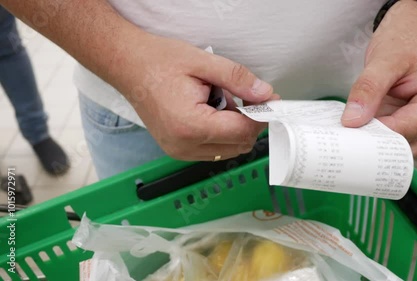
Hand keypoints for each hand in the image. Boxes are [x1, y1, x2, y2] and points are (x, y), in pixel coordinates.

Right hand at [109, 34, 276, 160]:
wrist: (127, 66)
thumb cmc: (158, 62)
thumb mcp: (203, 62)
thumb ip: (237, 79)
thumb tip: (264, 94)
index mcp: (191, 126)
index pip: (242, 131)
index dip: (261, 115)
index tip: (269, 100)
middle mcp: (184, 146)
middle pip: (238, 145)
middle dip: (249, 122)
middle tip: (246, 96)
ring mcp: (179, 151)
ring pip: (228, 150)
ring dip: (235, 129)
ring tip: (223, 101)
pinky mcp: (177, 150)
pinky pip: (212, 149)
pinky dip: (221, 133)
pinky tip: (212, 111)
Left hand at [341, 0, 416, 155]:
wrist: (410, 38)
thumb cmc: (404, 44)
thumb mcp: (383, 60)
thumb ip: (368, 89)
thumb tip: (352, 121)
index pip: (404, 132)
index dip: (374, 135)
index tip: (347, 135)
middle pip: (402, 145)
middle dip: (374, 141)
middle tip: (344, 136)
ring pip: (397, 149)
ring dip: (374, 141)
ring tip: (351, 130)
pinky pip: (394, 141)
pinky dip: (376, 136)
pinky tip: (360, 127)